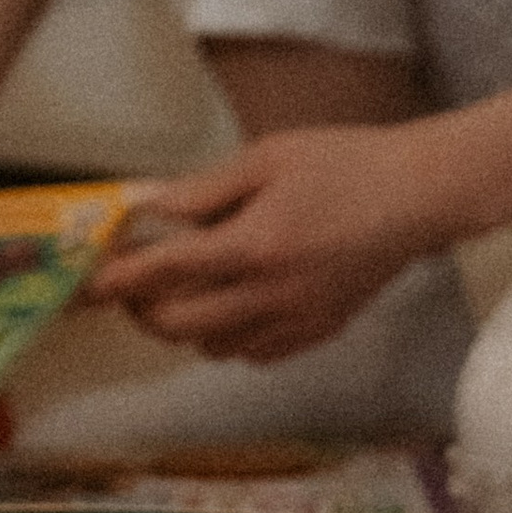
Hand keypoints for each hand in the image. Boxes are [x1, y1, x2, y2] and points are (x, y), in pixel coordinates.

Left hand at [84, 122, 449, 361]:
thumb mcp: (269, 157)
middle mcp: (270, 295)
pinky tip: (233, 306)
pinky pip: (255, 355)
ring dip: (185, 327)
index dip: (120, 281)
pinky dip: (229, 338)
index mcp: (253, 246)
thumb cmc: (345, 163)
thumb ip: (204, 189)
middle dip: (144, 310)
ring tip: (184, 291)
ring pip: (213, 349)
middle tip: (134, 286)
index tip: (90, 284)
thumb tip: (150, 208)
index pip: (165, 274)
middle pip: (179, 326)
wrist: (420, 195)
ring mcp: (297, 321)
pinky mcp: (320, 331)